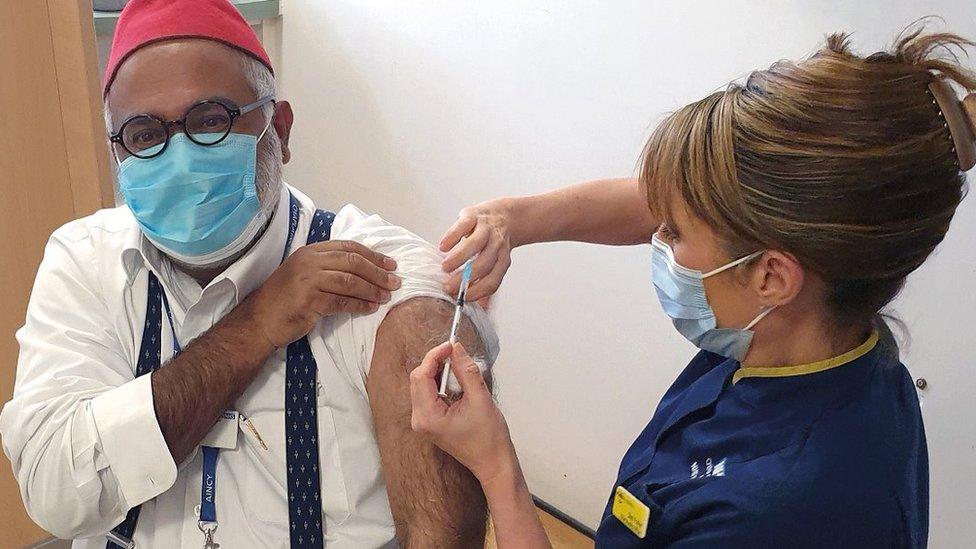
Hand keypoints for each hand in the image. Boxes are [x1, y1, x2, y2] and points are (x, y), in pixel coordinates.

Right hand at [242, 240, 400, 347]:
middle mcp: (309, 262)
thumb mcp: (304, 274)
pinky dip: (360, 305)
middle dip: (378, 272)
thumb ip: (328, 267)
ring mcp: (308, 280)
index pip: (348, 247)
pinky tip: (370, 308)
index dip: (373, 255)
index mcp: (310, 252)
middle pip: (353, 262)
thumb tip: (364, 269)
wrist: (260, 320)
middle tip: (395, 282)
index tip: (390, 264)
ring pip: (350, 281)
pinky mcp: (309, 301)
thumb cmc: (285, 299)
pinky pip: (342, 301)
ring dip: (372, 289)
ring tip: (386, 297)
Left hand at [410, 342, 515, 483]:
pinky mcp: (430, 421)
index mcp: (428, 417)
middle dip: (436, 362)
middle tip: (456, 353)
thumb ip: (466, 370)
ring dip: (439, 372)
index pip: (422, 376)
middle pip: (418, 378)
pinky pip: (428, 394)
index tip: (450, 345)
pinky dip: (440, 383)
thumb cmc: (488, 440)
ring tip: (459, 369)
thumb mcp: (480, 399)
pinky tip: (456, 382)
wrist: (493, 462)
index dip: (435, 356)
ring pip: (422, 384)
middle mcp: (420, 420)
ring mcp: (423, 422)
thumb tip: (457, 349)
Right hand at [440, 199, 514, 301]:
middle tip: (447, 286)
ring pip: (474, 245)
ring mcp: (485, 229)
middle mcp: (496, 245)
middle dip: (464, 278)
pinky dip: (452, 238)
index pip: (493, 280)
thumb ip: (488, 283)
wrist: (504, 216)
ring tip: (445, 267)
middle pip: (483, 264)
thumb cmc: (496, 243)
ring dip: (458, 258)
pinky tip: (443, 247)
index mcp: (502, 259)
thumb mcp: (497, 263)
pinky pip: (463, 227)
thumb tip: (483, 310)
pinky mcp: (473, 216)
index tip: (463, 298)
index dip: (478, 291)